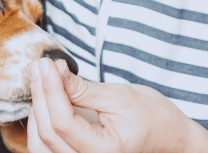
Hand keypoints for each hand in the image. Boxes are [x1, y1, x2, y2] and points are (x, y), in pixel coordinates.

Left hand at [27, 58, 207, 152]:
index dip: (50, 90)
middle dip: (41, 95)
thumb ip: (83, 89)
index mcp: (102, 152)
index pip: (62, 122)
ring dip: (38, 107)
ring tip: (42, 77)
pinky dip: (43, 119)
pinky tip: (45, 95)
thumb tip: (54, 71)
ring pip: (41, 142)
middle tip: (42, 65)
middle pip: (47, 132)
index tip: (48, 64)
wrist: (169, 136)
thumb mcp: (119, 97)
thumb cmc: (153, 117)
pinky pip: (48, 143)